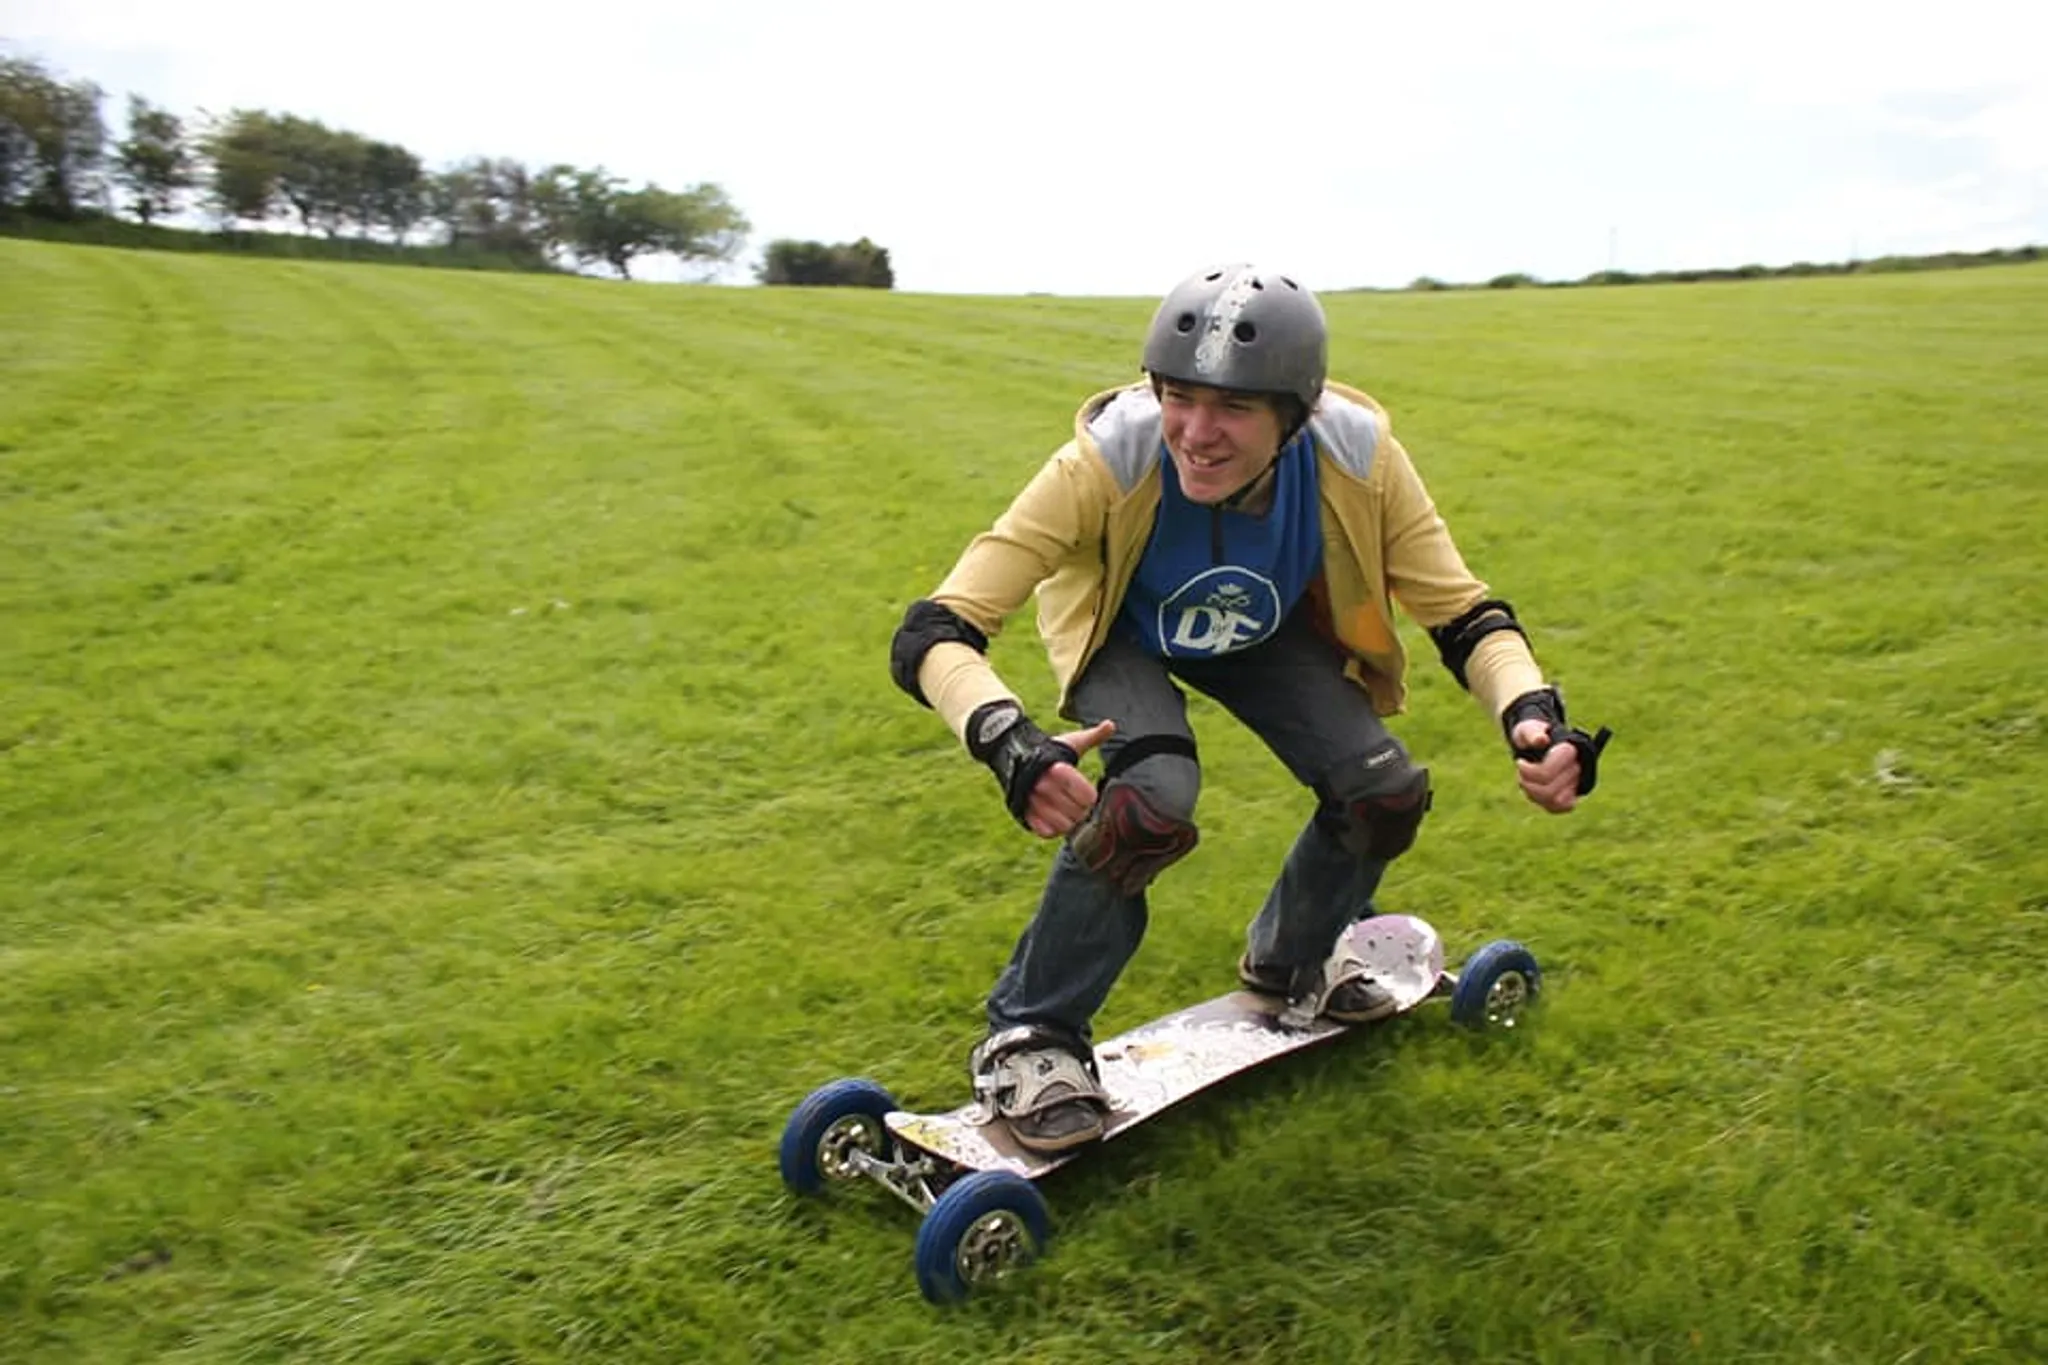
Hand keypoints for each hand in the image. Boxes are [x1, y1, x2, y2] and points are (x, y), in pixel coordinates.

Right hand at [1022, 720, 1115, 837]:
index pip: (1087, 797)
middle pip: (1077, 813)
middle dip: (1082, 812)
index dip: (1090, 798)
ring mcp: (1031, 799)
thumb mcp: (1070, 741)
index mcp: (1058, 768)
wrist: (1011, 751)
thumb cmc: (1048, 748)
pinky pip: (1044, 831)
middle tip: (1080, 807)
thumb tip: (1112, 724)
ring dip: (1069, 822)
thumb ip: (1093, 736)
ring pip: (1062, 825)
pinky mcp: (1022, 811)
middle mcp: (1043, 784)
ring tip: (1069, 814)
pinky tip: (1055, 820)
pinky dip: (1052, 829)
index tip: (1089, 796)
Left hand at [1511, 718, 1580, 813]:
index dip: (1529, 772)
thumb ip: (1533, 733)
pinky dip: (1543, 801)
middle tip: (1521, 772)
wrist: (1539, 743)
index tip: (1519, 762)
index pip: (1548, 772)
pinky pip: (1560, 807)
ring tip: (1526, 781)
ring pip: (1556, 801)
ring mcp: (1576, 782)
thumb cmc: (1532, 735)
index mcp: (1569, 750)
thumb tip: (1542, 739)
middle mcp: (1578, 767)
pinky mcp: (1572, 794)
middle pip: (1550, 790)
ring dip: (1534, 794)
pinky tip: (1534, 790)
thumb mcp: (1527, 729)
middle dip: (1529, 784)